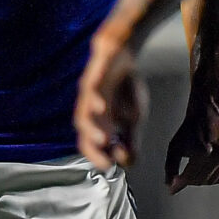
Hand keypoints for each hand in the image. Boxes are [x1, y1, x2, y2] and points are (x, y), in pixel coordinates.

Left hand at [76, 33, 145, 169]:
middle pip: (84, 133)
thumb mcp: (135, 117)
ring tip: (103, 139)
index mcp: (99, 121)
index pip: (91, 143)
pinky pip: (91, 87)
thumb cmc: (125, 86)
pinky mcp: (93, 76)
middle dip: (92, 148)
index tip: (110, 165)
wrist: (122, 53)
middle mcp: (90, 110)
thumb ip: (131, 139)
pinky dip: (94, 98)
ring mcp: (90, 93)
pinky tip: (102, 106)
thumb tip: (128, 163)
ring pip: (84, 113)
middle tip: (103, 161)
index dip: (98, 156)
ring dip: (92, 128)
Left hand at [164, 96, 218, 193]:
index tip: (172, 188)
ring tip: (194, 169)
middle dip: (190, 181)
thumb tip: (171, 188)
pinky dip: (214, 176)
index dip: (180, 184)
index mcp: (203, 151)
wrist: (207, 114)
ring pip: (213, 180)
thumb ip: (171, 169)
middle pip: (202, 181)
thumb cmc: (189, 131)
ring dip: (201, 179)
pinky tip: (206, 167)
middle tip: (182, 176)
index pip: (190, 177)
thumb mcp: (175, 148)